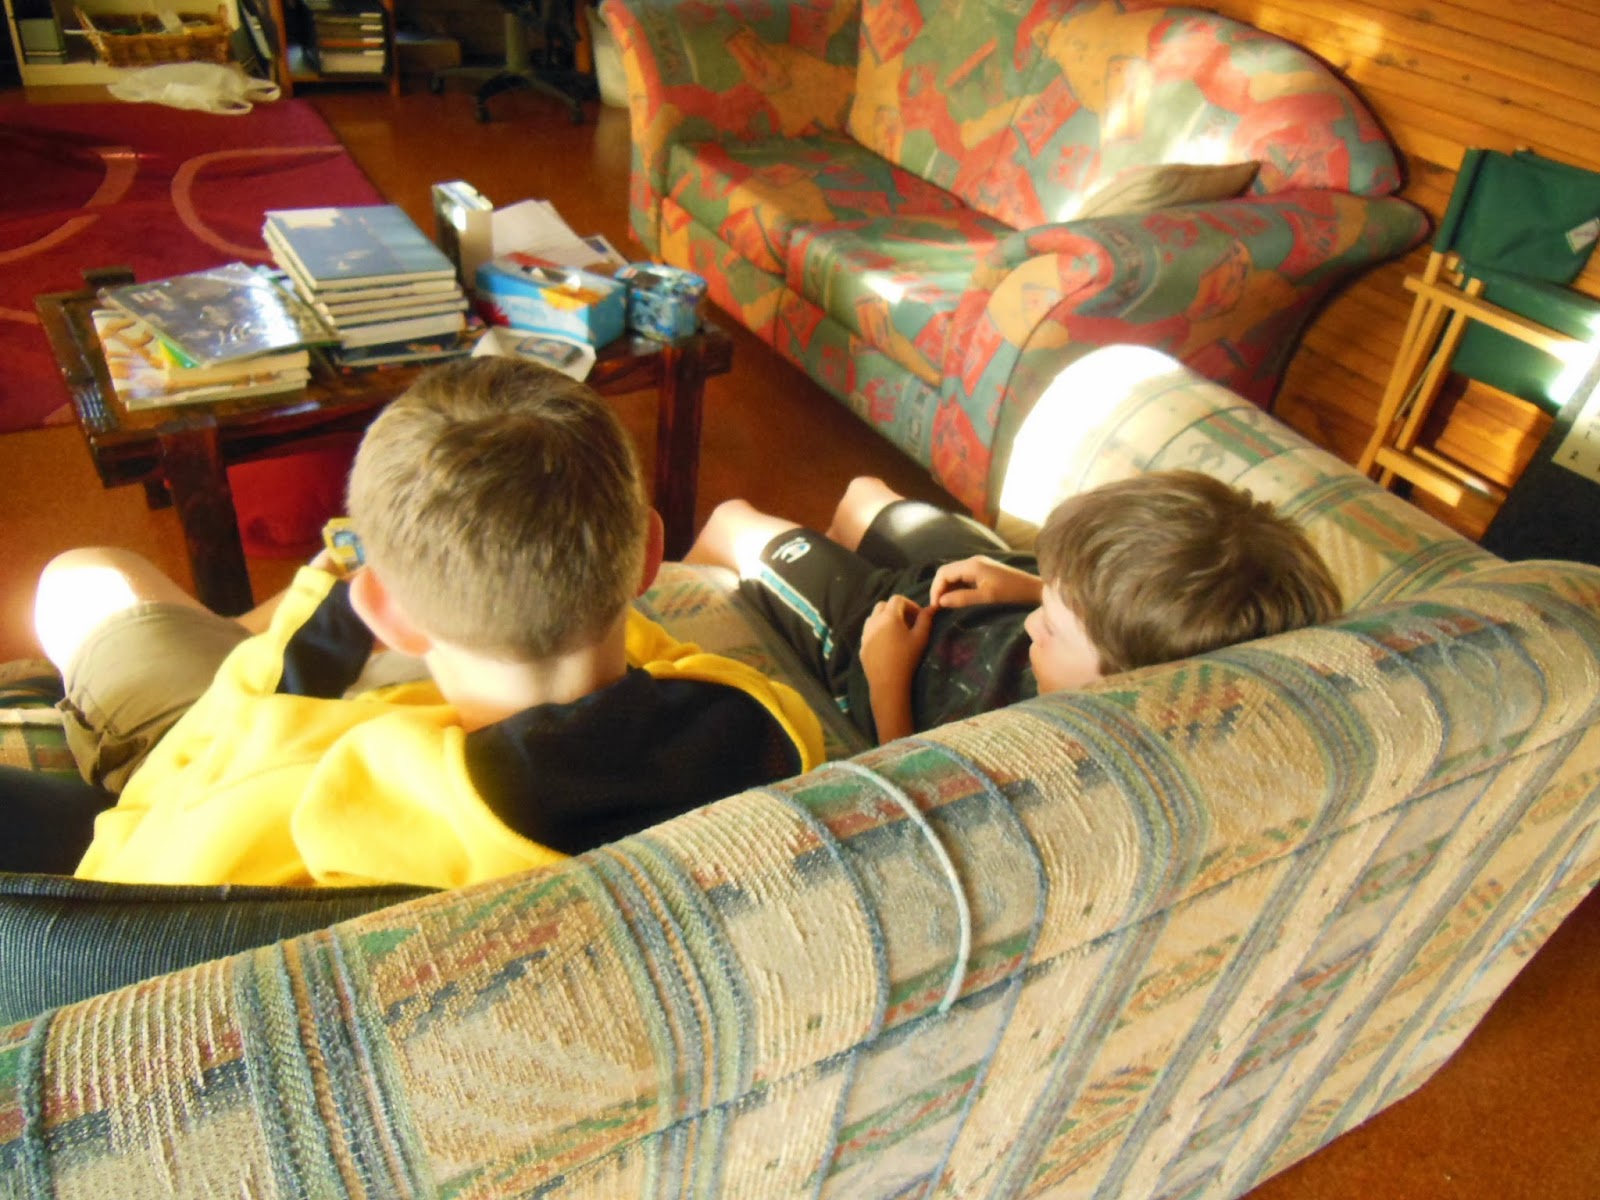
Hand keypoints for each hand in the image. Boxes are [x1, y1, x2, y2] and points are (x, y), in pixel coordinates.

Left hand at [860, 595, 934, 741]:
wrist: (888, 683)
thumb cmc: (907, 658)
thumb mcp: (920, 638)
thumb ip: (925, 620)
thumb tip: (932, 607)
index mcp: (888, 616)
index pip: (897, 599)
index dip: (909, 604)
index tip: (918, 616)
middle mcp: (873, 621)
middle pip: (883, 605)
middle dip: (896, 610)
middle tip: (908, 622)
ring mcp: (865, 633)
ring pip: (873, 617)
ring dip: (885, 619)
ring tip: (897, 633)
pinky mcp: (862, 645)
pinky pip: (869, 631)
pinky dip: (878, 631)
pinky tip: (887, 644)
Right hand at [928, 555, 1043, 608]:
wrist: (1033, 588)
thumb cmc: (1011, 592)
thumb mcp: (986, 597)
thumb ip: (962, 598)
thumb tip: (940, 602)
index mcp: (972, 565)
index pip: (943, 572)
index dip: (936, 589)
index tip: (935, 606)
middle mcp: (972, 561)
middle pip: (947, 572)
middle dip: (939, 589)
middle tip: (937, 607)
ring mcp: (978, 565)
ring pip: (954, 575)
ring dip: (947, 589)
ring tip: (945, 605)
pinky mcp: (983, 571)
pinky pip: (963, 577)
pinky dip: (956, 587)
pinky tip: (957, 599)